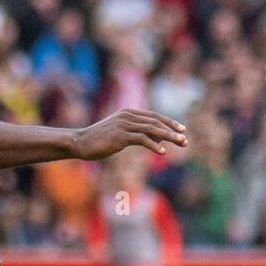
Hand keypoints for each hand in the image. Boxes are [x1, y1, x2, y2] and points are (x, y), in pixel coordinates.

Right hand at [72, 108, 186, 160]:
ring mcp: (124, 125)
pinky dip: (154, 145)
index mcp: (129, 113)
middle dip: (172, 130)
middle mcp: (128, 116)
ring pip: (152, 129)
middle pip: (156, 122)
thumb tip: (159, 139)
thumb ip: (139, 134)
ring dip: (168, 137)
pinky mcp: (120, 135)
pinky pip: (141, 139)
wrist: (80, 142)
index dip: (169, 122)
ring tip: (180, 143)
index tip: (182, 130)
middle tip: (185, 140)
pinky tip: (162, 152)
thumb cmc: (101, 140)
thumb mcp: (122, 135)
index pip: (154, 116)